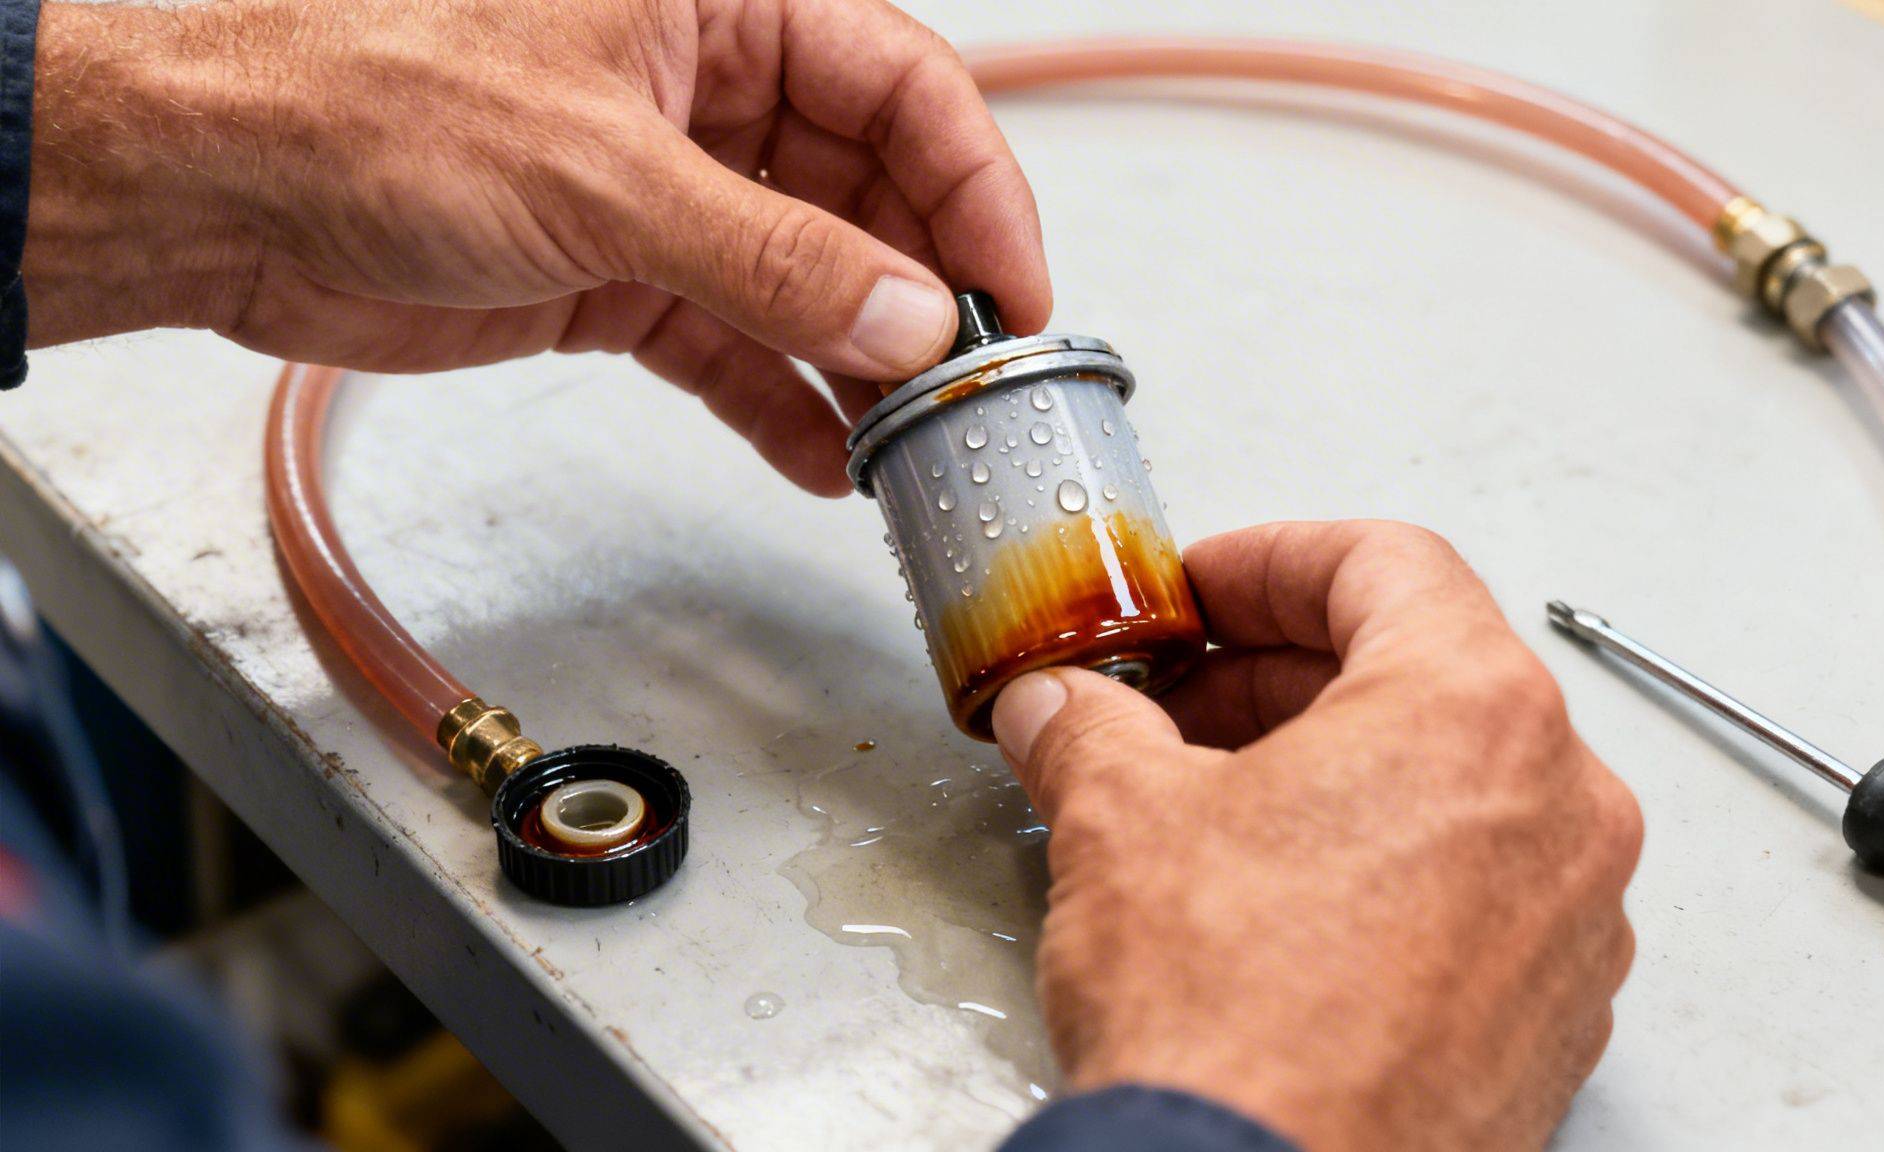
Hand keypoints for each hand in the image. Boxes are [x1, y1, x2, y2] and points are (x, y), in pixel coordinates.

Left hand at [26, 0, 1049, 494]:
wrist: (219, 189)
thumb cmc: (365, 98)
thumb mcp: (600, 173)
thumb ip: (769, 256)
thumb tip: (903, 314)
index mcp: (720, 2)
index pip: (904, 86)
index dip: (976, 191)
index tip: (1012, 294)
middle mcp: (707, 88)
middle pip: (870, 189)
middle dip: (923, 289)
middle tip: (968, 387)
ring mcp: (667, 187)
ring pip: (810, 275)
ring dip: (861, 360)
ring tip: (911, 442)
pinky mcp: (620, 273)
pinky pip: (733, 340)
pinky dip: (777, 400)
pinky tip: (824, 460)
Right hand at [991, 521, 1642, 1151]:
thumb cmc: (1236, 1028)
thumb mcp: (1119, 823)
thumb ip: (1090, 728)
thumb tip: (1065, 709)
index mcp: (1475, 711)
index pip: (1385, 563)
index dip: (1268, 561)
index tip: (1203, 590)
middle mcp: (1561, 805)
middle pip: (1426, 671)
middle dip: (1283, 675)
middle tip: (1184, 700)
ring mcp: (1575, 920)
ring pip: (1459, 786)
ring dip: (1335, 773)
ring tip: (1218, 808)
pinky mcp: (1558, 1016)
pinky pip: (1481, 891)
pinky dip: (1389, 866)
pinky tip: (1284, 904)